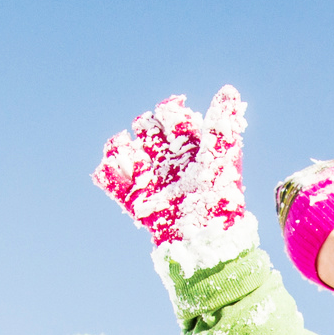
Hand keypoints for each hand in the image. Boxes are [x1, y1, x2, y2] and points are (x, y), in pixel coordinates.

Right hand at [94, 87, 253, 262]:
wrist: (206, 244)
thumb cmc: (220, 202)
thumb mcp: (222, 160)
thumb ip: (221, 126)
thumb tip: (229, 90)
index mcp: (192, 149)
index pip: (175, 119)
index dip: (171, 112)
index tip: (175, 114)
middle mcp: (170, 162)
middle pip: (148, 132)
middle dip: (146, 127)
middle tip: (151, 131)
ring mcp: (152, 182)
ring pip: (129, 154)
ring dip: (122, 147)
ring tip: (123, 146)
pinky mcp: (138, 204)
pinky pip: (116, 187)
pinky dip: (107, 176)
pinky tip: (104, 167)